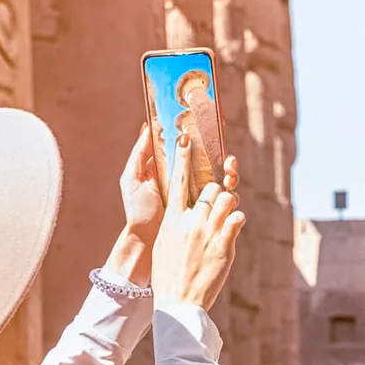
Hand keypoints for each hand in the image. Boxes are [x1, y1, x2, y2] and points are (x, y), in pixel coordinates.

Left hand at [118, 122, 239, 242]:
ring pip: (222, 177)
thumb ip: (140, 153)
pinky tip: (230, 189)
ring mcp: (199, 195)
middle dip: (224, 156)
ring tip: (231, 171)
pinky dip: (231, 193)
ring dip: (231, 171)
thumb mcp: (133, 178)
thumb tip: (148, 126)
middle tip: (229, 158)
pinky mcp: (205, 211)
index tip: (216, 125)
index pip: (193, 148)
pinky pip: (223, 199)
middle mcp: (189, 179)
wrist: (145, 239)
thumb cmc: (138, 208)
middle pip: (213, 160)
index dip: (206, 137)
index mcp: (172, 168)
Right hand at [151, 134, 245, 310]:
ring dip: (230, 205)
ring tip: (226, 218)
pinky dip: (237, 220)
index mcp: (171, 220)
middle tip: (217, 207)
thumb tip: (183, 214)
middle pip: (211, 189)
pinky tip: (233, 228)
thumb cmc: (168, 275)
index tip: (185, 140)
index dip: (182, 157)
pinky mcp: (224, 245)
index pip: (178, 181)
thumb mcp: (165, 244)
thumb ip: (175, 224)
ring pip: (228, 199)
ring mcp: (208, 233)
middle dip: (218, 194)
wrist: (177, 301)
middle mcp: (190, 222)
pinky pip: (238, 218)